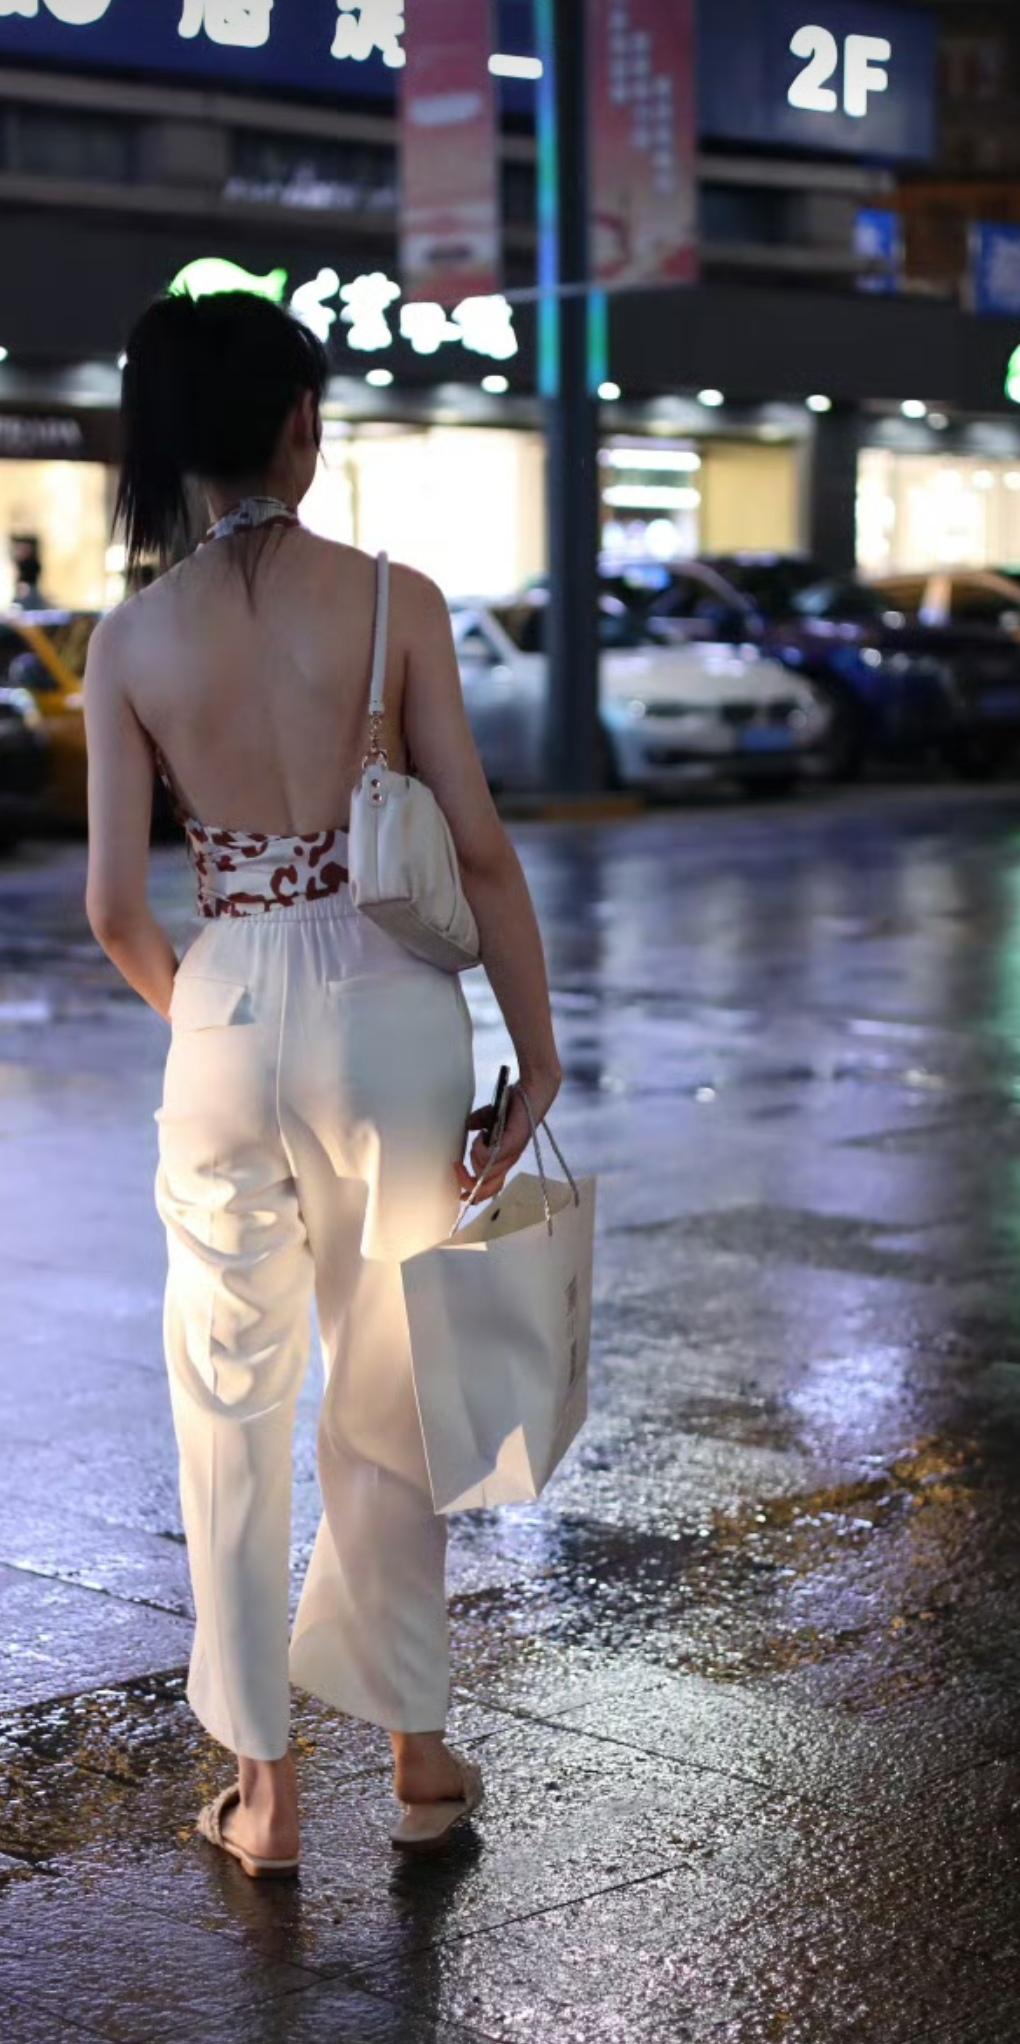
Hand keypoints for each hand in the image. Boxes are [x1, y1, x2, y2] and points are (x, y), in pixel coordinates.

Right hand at [455, 1070, 561, 1203]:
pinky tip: (481, 1135)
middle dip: (468, 1183)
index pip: (492, 1188)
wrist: (531, 1094)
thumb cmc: (513, 1106)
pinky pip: (491, 1157)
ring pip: (485, 1171)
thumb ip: (478, 1123)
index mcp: (504, 1159)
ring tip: (478, 1138)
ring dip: (474, 1157)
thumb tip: (468, 1126)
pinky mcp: (513, 1143)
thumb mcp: (490, 1117)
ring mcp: (511, 1153)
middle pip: (488, 1188)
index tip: (461, 1194)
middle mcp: (508, 1161)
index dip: (476, 1194)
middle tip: (458, 1166)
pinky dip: (480, 1148)